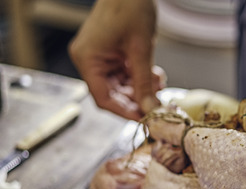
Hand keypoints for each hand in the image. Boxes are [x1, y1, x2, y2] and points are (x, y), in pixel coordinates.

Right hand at [68, 0, 165, 120]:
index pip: (103, 98)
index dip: (124, 111)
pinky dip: (138, 78)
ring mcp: (98, 57)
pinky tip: (153, 76)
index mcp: (87, 59)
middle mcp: (88, 60)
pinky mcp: (108, 54)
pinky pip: (122, 74)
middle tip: (157, 106)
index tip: (144, 119)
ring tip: (158, 85)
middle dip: (135, 100)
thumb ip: (144, 82)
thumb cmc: (129, 6)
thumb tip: (149, 109)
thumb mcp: (141, 49)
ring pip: (119, 86)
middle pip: (111, 94)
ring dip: (139, 89)